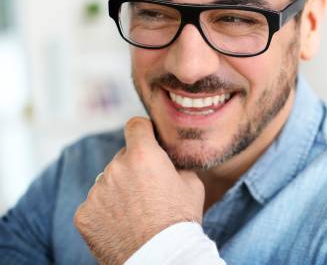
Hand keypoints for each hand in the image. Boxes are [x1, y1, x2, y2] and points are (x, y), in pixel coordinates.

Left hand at [74, 117, 204, 264]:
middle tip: (148, 190)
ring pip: (107, 182)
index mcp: (143, 155)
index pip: (135, 125)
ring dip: (118, 190)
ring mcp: (96, 192)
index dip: (143, 131)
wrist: (161, 257)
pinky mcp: (83, 214)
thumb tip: (168, 159)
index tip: (146, 138)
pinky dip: (105, 212)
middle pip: (122, 157)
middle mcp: (115, 168)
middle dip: (133, 167)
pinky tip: (121, 225)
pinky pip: (94, 205)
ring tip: (136, 213)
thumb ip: (175, 164)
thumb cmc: (180, 220)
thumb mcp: (192, 183)